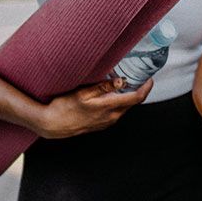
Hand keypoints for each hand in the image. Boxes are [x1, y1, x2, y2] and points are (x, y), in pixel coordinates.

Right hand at [37, 78, 152, 137]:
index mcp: (109, 108)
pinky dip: (119, 102)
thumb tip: (120, 81)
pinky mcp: (101, 124)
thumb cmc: (64, 107)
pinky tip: (111, 94)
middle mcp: (111, 117)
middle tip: (137, 75)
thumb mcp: (82, 93)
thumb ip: (102, 87)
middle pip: (132, 102)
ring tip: (124, 82)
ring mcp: (107, 122)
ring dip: (127, 96)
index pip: (136, 98)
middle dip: (137, 89)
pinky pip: (116, 112)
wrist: (52, 125)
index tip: (149, 78)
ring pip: (124, 107)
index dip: (146, 87)